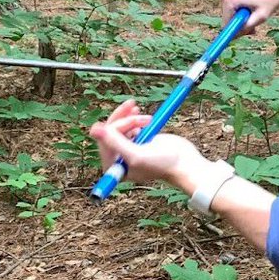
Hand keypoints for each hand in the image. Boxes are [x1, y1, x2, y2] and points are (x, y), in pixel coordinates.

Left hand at [89, 99, 211, 191]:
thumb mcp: (137, 155)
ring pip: (118, 125)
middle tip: (139, 113)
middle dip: (125, 120)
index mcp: (114, 166)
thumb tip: (94, 130)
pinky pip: (127, 124)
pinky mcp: (136, 139)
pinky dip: (134, 117)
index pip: (104, 141)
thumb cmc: (163, 164)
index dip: (116, 128)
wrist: (184, 161)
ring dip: (131, 118)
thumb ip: (115, 143)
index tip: (131, 121)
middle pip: (110, 131)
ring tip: (147, 118)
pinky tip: (144, 118)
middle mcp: (117, 158)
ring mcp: (127, 148)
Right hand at [218, 0, 278, 32]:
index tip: (246, 32)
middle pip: (227, 15)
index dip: (236, 30)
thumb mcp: (260, 17)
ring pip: (229, 7)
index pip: (226, 23)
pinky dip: (240, 2)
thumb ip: (245, 28)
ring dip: (240, 11)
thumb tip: (233, 36)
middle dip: (239, 19)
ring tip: (255, 8)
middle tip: (255, 20)